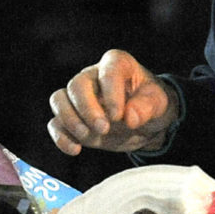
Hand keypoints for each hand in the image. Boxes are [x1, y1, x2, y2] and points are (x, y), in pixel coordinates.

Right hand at [48, 50, 178, 155]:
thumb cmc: (151, 105)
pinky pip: (55, 123)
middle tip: (103, 128)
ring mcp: (78, 97)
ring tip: (86, 136)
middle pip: (77, 85)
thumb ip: (147, 107)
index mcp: (116, 64)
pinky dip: (61, 137)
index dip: (111, 94)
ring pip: (59, 99)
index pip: (108, 72)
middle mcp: (92, 76)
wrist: (144, 123)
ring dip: (69, 120)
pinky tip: (75, 149)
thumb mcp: (159, 103)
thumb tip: (130, 117)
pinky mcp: (71, 118)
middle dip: (87, 109)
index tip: (119, 116)